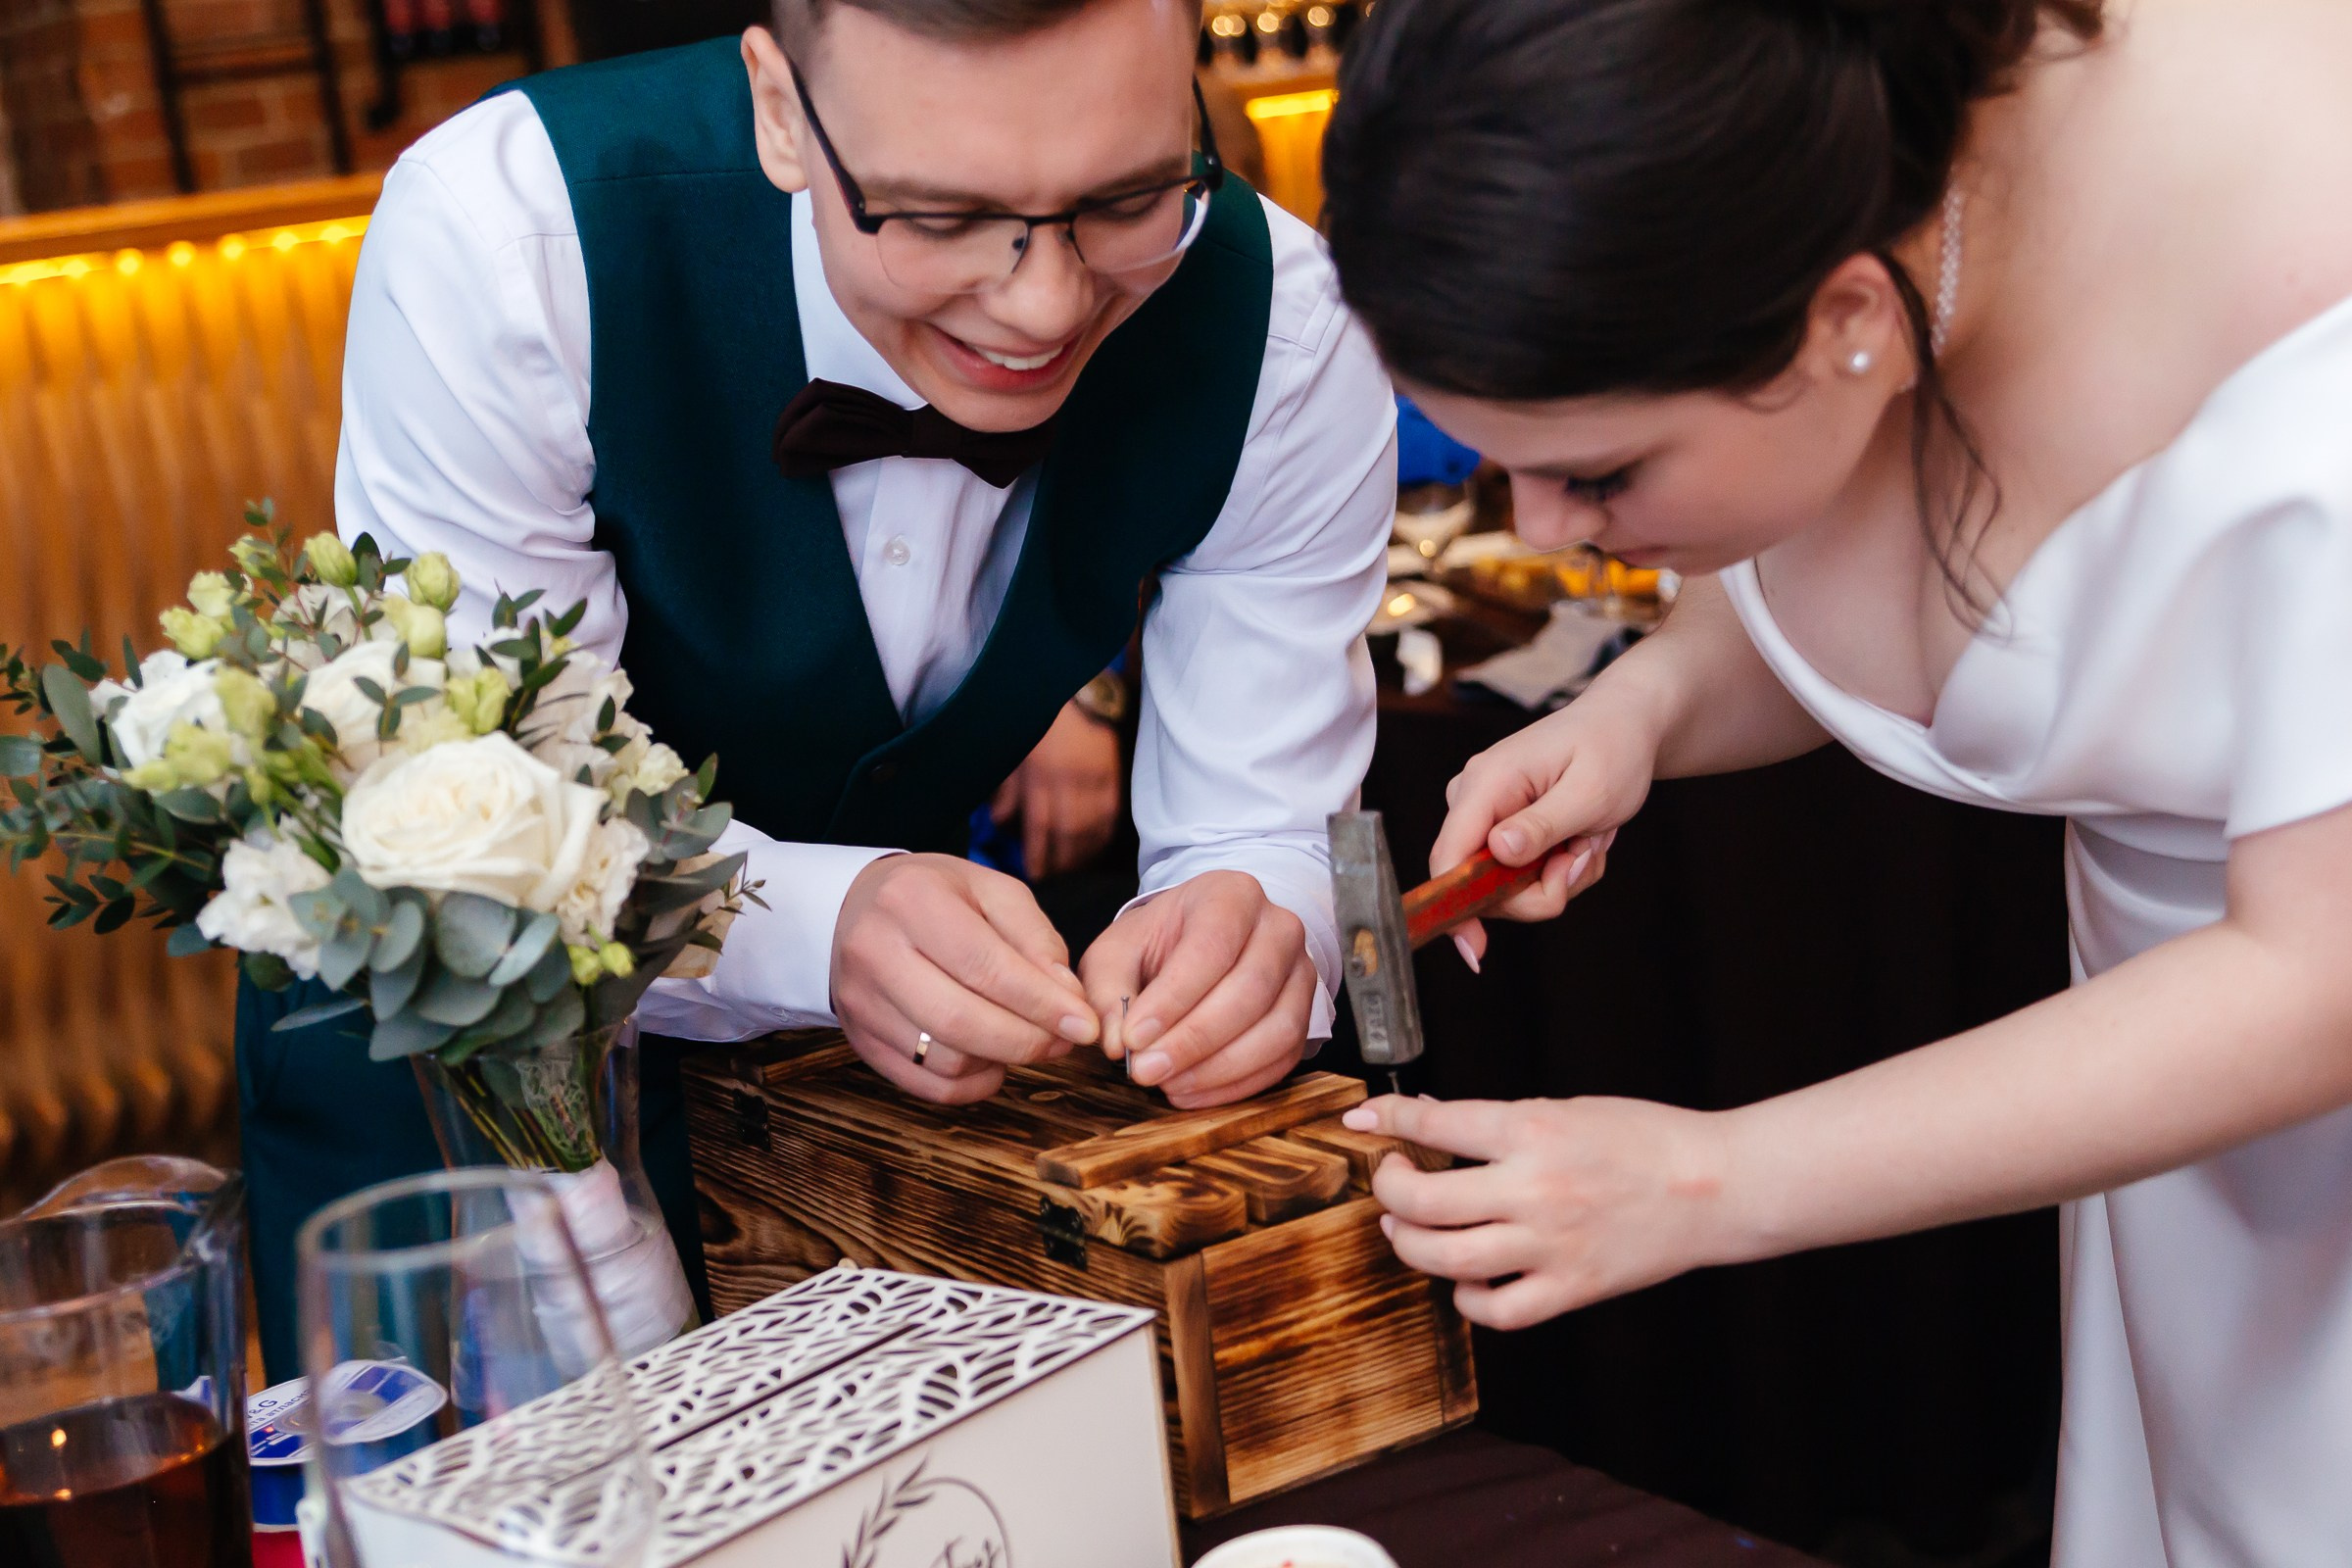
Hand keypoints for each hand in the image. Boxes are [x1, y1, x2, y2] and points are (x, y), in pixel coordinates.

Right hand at [831, 854, 1098, 1104]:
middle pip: (960, 1021)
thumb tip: (1069, 999)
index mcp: (910, 900)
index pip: (985, 967)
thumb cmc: (938, 896)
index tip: (1085, 1025)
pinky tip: (991, 1058)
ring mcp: (860, 1001)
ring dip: (1002, 1061)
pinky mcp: (860, 1039)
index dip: (1042, 1004)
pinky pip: (927, 1085)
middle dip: (1026, 1041)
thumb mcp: (992, 891)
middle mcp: (874, 952)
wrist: (858, 907)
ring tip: (1026, 1038)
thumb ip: (1036, 939)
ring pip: (945, 1059)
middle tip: (1064, 1041)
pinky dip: (973, 1083)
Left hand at [991, 700, 1121, 878]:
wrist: (1075, 693)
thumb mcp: (1012, 753)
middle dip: (1061, 861)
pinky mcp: (1113, 774)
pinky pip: (1111, 814)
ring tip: (1073, 868)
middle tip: (1055, 877)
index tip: (1036, 874)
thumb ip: (1007, 791)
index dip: (1039, 855)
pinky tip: (1095, 848)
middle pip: (1069, 832)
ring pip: (1092, 827)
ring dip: (1083, 854)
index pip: (1040, 826)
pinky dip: (1103, 836)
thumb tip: (1003, 825)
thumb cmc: (1037, 724)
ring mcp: (1096, 777)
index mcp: (1040, 774)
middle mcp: (1070, 779)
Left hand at [1080, 870, 1315, 1107]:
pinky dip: (1237, 1085)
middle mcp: (1279, 928)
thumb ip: (1108, 990)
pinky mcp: (1305, 1015)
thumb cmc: (1160, 943)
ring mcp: (1301, 973)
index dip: (1173, 999)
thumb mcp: (1119, 951)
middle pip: (1250, 990)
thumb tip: (1115, 1043)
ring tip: (1167, 1085)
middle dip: (1194, 1040)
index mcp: (1232, 895)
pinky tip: (1192, 1091)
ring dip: (1218, 1068)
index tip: (1133, 1038)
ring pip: (1276, 1029)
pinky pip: (1283, 1058)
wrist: (1198, 943)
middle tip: (1146, 1070)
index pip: (1211, 947)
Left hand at [1342, 1093, 1731, 1329]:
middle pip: (1424, 1200)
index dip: (1387, 1120)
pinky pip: (1497, 1310)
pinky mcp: (1571, 1289)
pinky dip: (1468, 1298)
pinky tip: (1468, 1279)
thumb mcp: (1566, 1108)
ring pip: (1447, 1259)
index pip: (1435, 1123)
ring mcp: (1550, 1245)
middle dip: (1389, 1188)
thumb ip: (1498, 1123)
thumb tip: (1430, 1119)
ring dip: (1410, 1243)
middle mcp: (1534, 1189)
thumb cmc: (1646, 1138)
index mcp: (1533, 1130)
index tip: (1362, 1121)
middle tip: (1390, 1179)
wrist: (1715, 1186)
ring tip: (1407, 1228)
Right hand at [1428, 678, 1664, 966]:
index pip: (1449, 855)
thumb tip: (1497, 852)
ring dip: (1556, 878)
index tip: (1475, 951)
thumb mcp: (1591, 792)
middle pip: (1480, 882)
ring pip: (1505, 884)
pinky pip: (1518, 874)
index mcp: (1487, 783)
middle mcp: (1473, 798)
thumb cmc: (1612, 748)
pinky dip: (1555, 870)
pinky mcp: (1498, 825)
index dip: (1455, 906)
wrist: (1624, 726)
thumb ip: (1542, 825)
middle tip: (1584, 857)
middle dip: (1540, 888)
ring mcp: (1484, 813)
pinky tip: (1579, 840)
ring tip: (1588, 841)